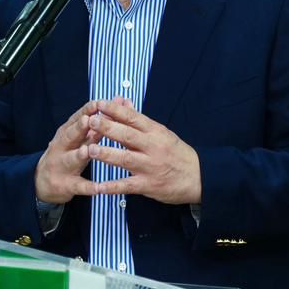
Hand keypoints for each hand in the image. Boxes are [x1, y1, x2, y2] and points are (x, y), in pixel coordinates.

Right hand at [34, 101, 102, 204]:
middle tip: (89, 120)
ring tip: (87, 151)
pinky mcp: (66, 185)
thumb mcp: (78, 136)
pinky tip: (98, 188)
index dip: (87, 111)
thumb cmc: (67, 153)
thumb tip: (118, 100)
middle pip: (71, 136)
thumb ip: (97, 120)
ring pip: (71, 159)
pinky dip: (89, 187)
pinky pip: (79, 186)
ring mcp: (62, 166)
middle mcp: (62, 147)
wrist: (42, 181)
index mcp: (66, 133)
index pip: (77, 118)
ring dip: (79, 155)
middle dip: (79, 128)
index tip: (98, 102)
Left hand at [86, 98, 201, 205]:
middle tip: (90, 122)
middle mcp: (153, 147)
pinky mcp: (148, 185)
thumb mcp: (162, 133)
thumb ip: (139, 120)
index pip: (133, 117)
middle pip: (127, 136)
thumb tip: (122, 102)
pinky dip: (112, 187)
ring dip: (106, 154)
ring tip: (89, 149)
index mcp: (155, 132)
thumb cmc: (177, 153)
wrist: (199, 177)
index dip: (115, 110)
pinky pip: (127, 185)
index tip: (99, 104)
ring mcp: (150, 167)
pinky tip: (97, 187)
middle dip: (108, 128)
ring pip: (125, 159)